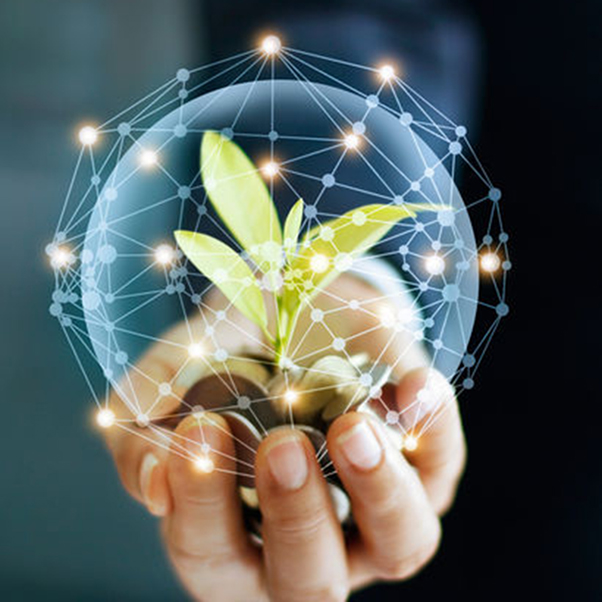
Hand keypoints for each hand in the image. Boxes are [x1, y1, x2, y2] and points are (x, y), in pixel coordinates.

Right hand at [103, 275, 465, 600]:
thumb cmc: (229, 359)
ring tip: (350, 425)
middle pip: (311, 583)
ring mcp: (375, 515)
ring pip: (400, 545)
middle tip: (281, 445)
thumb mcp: (174, 378)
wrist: (293, 316)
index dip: (201, 506)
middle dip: (296, 517)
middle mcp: (311, 545)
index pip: (211, 556)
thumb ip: (143, 423)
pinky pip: (441, 465)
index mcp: (236, 538)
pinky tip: (412, 386)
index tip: (196, 434)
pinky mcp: (425, 471)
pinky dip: (432, 429)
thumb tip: (154, 483)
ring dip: (378, 488)